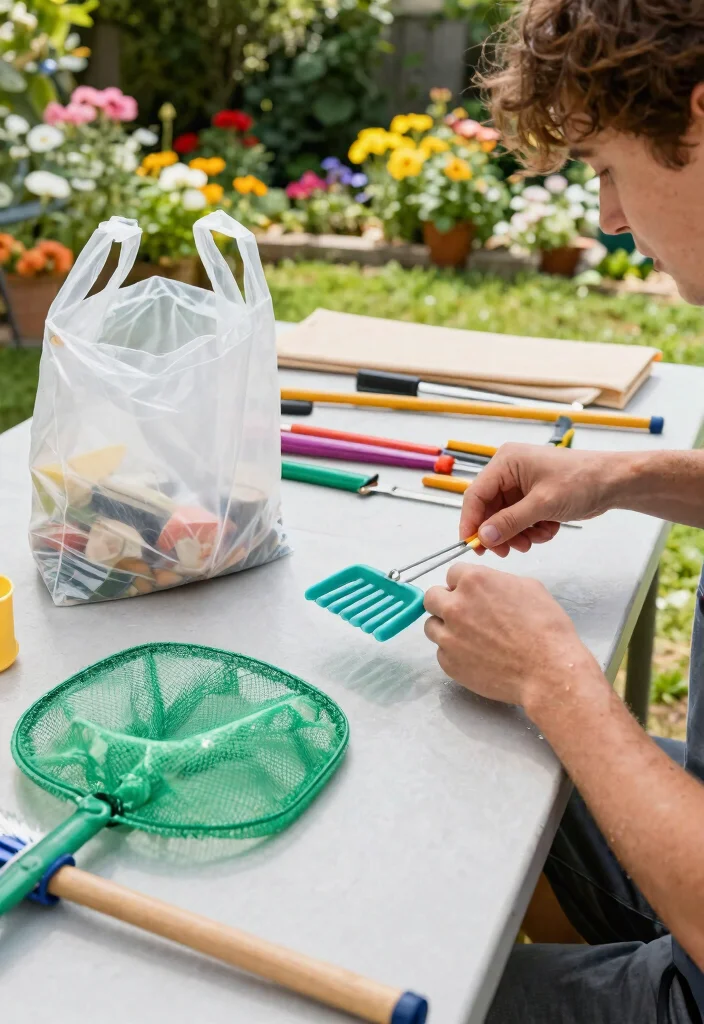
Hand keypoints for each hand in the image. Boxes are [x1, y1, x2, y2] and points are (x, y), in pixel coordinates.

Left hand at [424, 562, 596, 707]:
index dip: (464, 583)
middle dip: (446, 602)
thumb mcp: (528, 588)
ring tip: (469, 637)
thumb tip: (487, 588)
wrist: (547, 671)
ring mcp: (448, 637)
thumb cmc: (545, 628)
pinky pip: (442, 652)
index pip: (453, 573)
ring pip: (431, 626)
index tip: (472, 594)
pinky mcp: (448, 663)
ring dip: (445, 627)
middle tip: (464, 613)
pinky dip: (454, 653)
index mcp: (474, 581)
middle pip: (432, 597)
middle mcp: (455, 606)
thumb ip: (497, 582)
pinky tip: (475, 656)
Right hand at [460, 443, 619, 556]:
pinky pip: (520, 519)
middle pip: (489, 509)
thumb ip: (510, 522)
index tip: (472, 545)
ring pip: (504, 518)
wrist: (614, 482)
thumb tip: (483, 537)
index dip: (471, 521)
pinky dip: (531, 530)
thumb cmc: (581, 480)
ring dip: (518, 533)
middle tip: (507, 551)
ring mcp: (521, 484)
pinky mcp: (533, 496)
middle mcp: (509, 471)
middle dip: (500, 532)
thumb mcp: (542, 504)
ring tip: (536, 538)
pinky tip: (548, 529)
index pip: (475, 494)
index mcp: (506, 462)